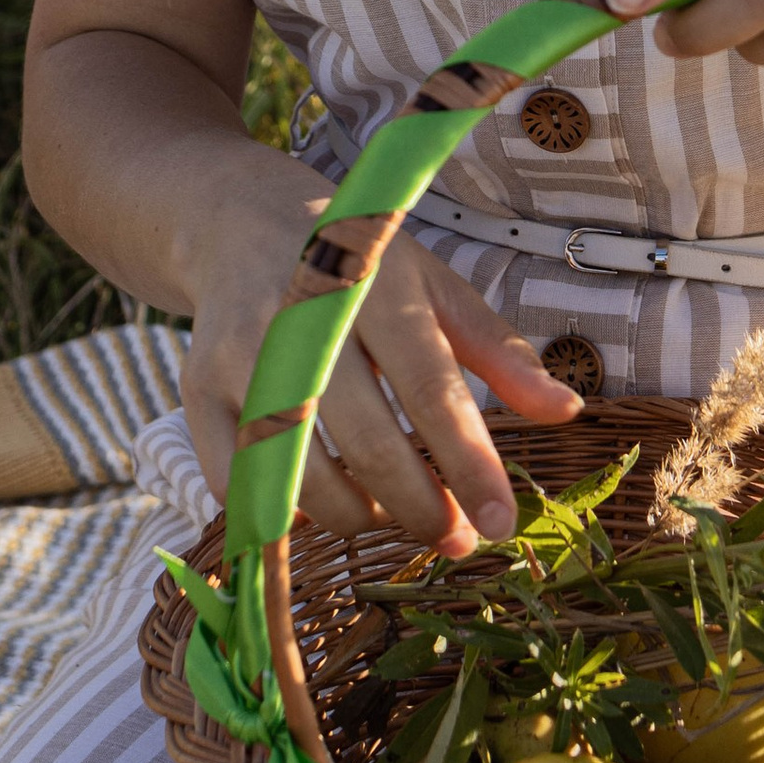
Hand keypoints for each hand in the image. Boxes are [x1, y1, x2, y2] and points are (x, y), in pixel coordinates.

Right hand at [178, 148, 582, 557]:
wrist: (241, 223)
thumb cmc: (360, 265)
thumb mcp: (435, 287)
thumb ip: (499, 353)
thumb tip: (566, 413)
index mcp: (376, 285)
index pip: (430, 388)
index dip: (469, 463)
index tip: (501, 524)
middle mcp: (302, 318)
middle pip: (367, 442)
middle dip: (419, 508)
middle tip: (454, 539)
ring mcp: (241, 356)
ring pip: (301, 474)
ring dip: (358, 515)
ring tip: (391, 509)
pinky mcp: (197, 391)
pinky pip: (239, 484)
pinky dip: (285, 509)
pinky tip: (324, 498)